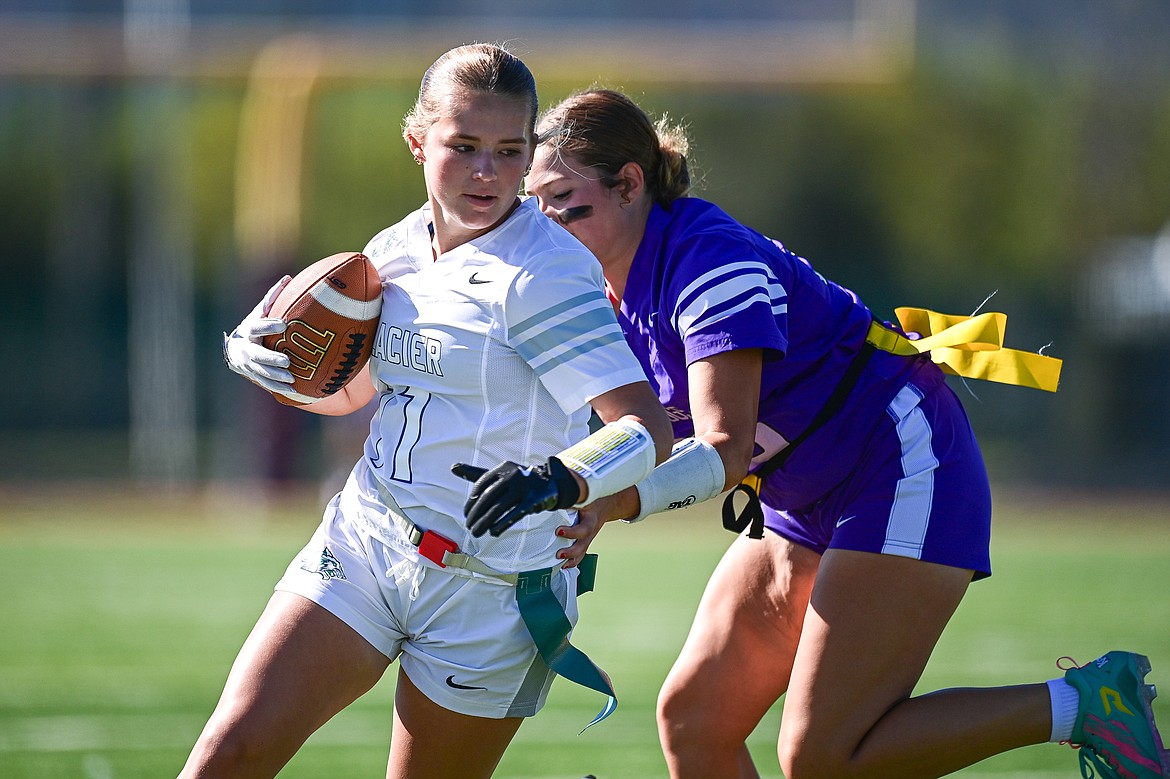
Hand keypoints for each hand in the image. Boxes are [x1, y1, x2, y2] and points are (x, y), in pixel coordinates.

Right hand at [222, 276, 298, 398]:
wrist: (236, 350)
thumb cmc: (254, 327)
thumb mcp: (259, 312)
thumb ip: (273, 298)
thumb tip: (288, 278)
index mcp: (248, 331)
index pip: (256, 327)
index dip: (268, 326)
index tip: (284, 324)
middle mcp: (246, 349)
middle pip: (257, 355)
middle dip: (271, 359)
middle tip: (287, 361)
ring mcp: (248, 365)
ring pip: (261, 372)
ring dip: (276, 377)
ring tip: (292, 379)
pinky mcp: (254, 376)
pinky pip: (266, 383)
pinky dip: (279, 388)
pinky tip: (294, 391)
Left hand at [452, 457, 580, 537]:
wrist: (549, 484)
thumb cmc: (516, 481)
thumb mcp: (498, 475)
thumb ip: (475, 474)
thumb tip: (453, 467)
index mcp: (502, 468)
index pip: (480, 485)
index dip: (471, 501)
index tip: (465, 514)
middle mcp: (512, 475)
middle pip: (488, 497)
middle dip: (475, 514)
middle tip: (468, 526)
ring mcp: (523, 487)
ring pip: (499, 508)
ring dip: (484, 522)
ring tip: (476, 532)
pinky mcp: (533, 501)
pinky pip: (514, 515)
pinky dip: (501, 524)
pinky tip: (493, 532)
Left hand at [555, 489, 635, 566]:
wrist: (605, 503)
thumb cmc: (591, 498)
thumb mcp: (583, 495)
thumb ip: (570, 494)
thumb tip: (552, 490)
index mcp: (590, 517)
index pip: (584, 527)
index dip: (572, 532)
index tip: (559, 531)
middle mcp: (591, 529)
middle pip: (584, 544)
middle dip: (571, 551)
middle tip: (559, 553)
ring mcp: (589, 537)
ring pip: (583, 551)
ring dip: (571, 559)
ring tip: (561, 563)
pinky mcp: (585, 541)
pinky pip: (581, 554)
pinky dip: (572, 562)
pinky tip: (563, 566)